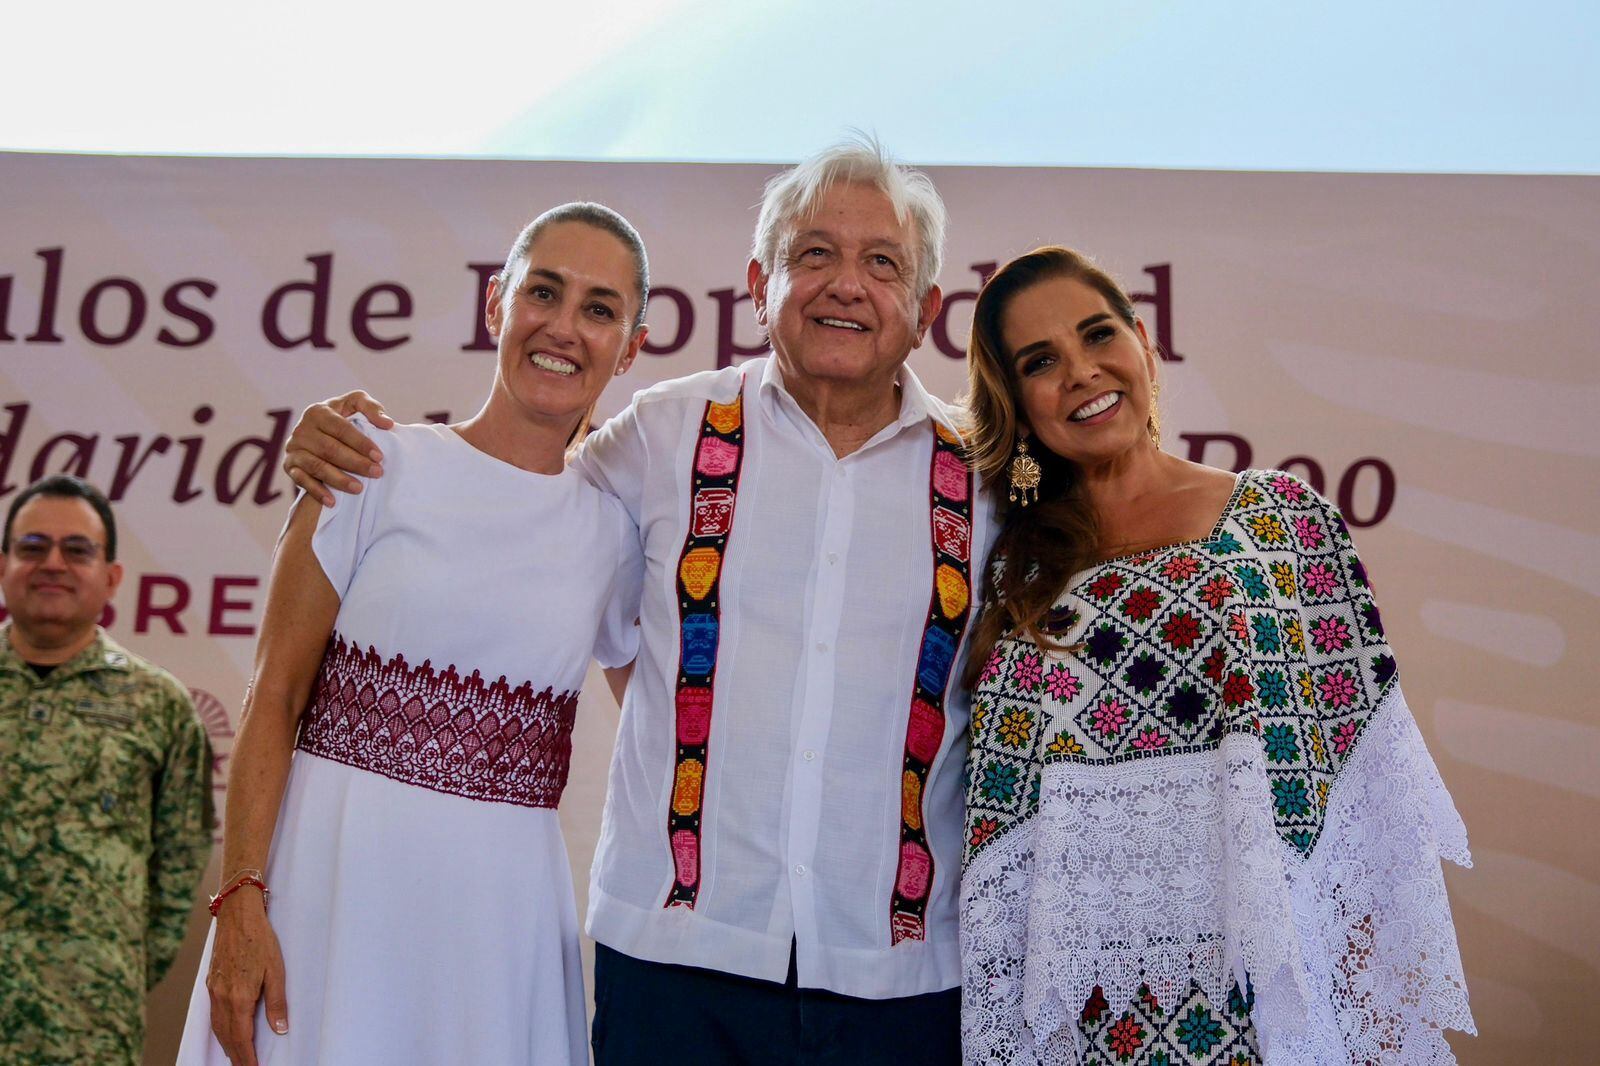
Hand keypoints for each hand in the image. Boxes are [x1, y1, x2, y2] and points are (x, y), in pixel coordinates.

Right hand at [206, 895, 288, 1065]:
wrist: (237, 916)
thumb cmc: (260, 939)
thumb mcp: (277, 970)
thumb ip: (277, 1002)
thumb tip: (281, 1029)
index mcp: (239, 997)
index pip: (241, 1038)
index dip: (247, 1058)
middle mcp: (222, 997)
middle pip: (227, 1037)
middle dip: (237, 1057)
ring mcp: (214, 991)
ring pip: (217, 1027)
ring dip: (227, 1045)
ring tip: (238, 1058)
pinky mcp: (211, 983)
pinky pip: (214, 1015)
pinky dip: (220, 1030)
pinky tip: (227, 1033)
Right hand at [282, 390, 394, 505]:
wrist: (317, 430)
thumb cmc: (342, 417)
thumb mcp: (355, 404)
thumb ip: (371, 408)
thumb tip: (387, 423)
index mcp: (318, 412)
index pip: (341, 428)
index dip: (360, 443)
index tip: (379, 456)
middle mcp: (302, 429)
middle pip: (330, 449)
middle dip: (355, 462)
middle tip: (376, 473)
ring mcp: (294, 448)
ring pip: (317, 466)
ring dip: (339, 479)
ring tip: (359, 488)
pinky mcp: (289, 465)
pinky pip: (302, 480)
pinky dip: (317, 492)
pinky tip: (333, 501)